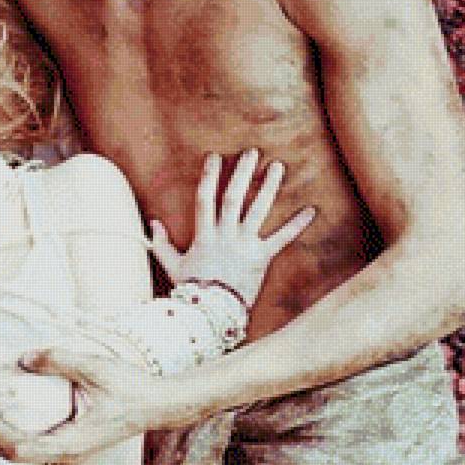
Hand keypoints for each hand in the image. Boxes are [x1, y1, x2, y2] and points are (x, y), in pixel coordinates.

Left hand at [0, 346, 178, 462]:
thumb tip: (23, 358)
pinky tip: (12, 410)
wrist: (158, 404)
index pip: (21, 448)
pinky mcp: (73, 439)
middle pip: (17, 456)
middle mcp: (67, 451)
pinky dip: (18, 429)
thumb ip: (58, 360)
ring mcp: (70, 447)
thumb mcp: (94, 368)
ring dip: (1, 436)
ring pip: (26, 450)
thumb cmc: (131, 389)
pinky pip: (38, 440)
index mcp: (70, 443)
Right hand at [149, 150, 314, 307]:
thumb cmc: (190, 289)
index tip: (215, 157)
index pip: (205, 198)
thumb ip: (161, 243)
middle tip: (252, 152)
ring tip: (278, 167)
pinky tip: (311, 210)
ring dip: (269, 187)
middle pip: (234, 197)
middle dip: (242, 173)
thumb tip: (153, 222)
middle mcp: (225, 235)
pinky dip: (297, 225)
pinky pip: (282, 239)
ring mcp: (245, 245)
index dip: (209, 176)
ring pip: (258, 210)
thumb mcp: (171, 265)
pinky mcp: (262, 258)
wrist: (210, 312)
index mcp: (204, 235)